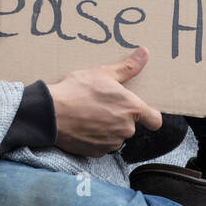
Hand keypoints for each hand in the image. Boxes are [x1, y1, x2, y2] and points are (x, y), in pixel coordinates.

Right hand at [46, 47, 163, 157]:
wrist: (51, 114)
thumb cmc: (77, 91)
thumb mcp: (103, 73)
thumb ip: (128, 67)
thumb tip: (144, 53)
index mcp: (132, 109)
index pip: (155, 120)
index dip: (149, 116)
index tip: (141, 112)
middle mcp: (126, 129)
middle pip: (130, 125)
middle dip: (119, 116)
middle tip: (101, 104)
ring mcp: (111, 143)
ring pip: (115, 136)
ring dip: (107, 128)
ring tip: (89, 114)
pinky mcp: (96, 153)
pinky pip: (101, 145)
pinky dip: (94, 138)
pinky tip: (82, 126)